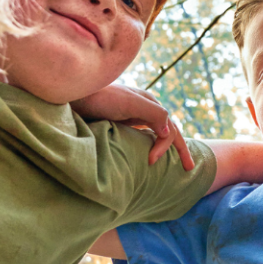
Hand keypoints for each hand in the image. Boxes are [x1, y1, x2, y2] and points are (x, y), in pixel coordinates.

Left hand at [72, 83, 192, 167]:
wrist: (71, 95)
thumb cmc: (99, 98)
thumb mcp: (128, 103)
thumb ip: (152, 112)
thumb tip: (169, 131)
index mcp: (149, 103)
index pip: (170, 129)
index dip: (167, 147)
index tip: (150, 162)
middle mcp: (143, 109)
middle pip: (168, 130)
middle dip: (180, 149)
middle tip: (190, 168)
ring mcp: (131, 115)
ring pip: (155, 133)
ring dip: (165, 147)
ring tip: (170, 163)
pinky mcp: (119, 121)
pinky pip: (141, 135)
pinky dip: (149, 145)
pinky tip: (145, 154)